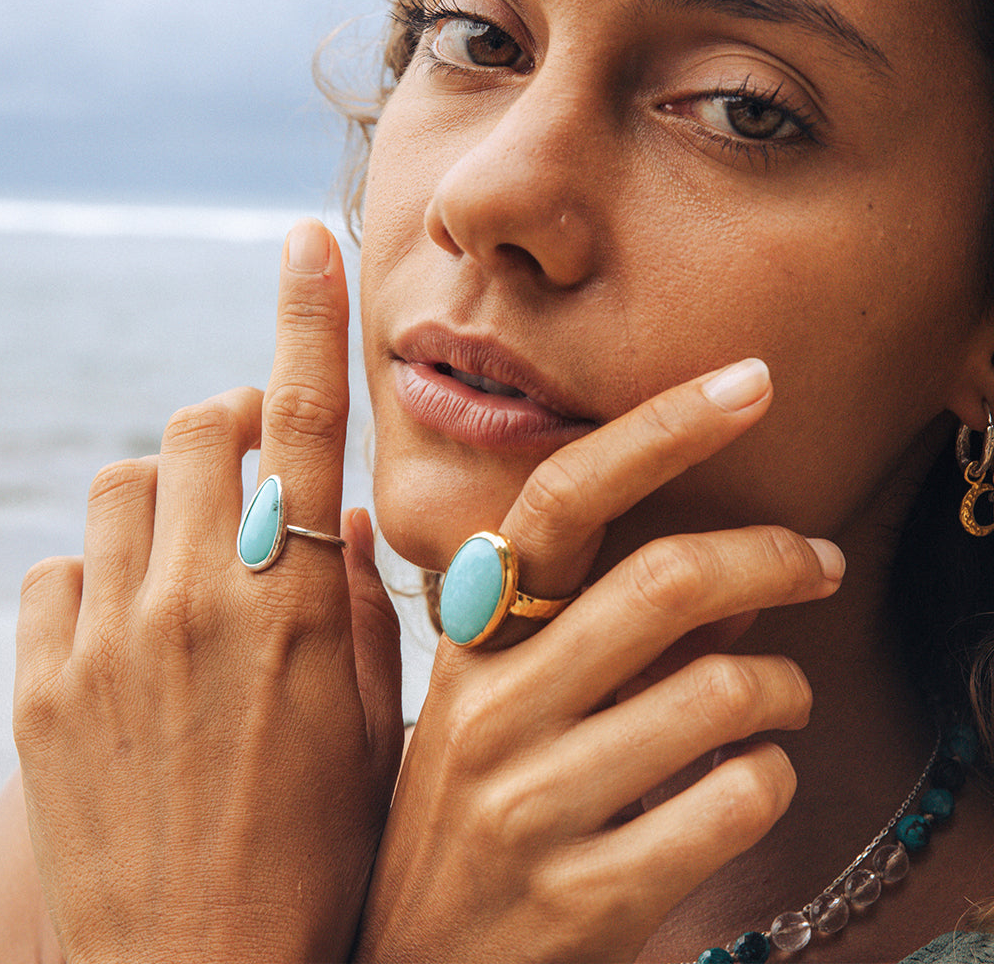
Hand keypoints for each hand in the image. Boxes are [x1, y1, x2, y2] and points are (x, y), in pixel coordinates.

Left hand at [13, 220, 402, 963]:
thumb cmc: (317, 852)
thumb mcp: (374, 725)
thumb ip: (358, 602)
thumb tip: (341, 515)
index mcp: (292, 605)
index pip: (306, 422)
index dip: (307, 317)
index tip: (305, 238)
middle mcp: (193, 602)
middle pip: (193, 429)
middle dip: (225, 424)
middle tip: (252, 466)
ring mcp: (104, 643)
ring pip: (118, 489)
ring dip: (161, 498)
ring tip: (190, 557)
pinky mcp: (39, 690)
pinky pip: (55, 575)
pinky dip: (96, 576)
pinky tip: (128, 628)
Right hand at [355, 361, 843, 962]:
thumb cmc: (456, 818)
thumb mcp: (480, 705)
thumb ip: (561, 623)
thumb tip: (687, 560)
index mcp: (465, 640)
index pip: (560, 499)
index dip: (660, 430)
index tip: (748, 385)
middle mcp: (492, 706)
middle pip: (666, 582)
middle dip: (775, 556)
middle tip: (821, 557)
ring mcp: (534, 801)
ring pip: (722, 693)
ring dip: (785, 689)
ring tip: (782, 700)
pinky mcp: (585, 893)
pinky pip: (732, 800)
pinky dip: (769, 778)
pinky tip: (748, 781)